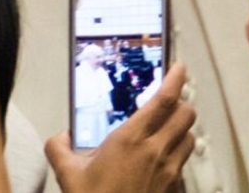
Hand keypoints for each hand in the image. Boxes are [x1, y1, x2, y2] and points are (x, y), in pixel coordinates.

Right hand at [45, 64, 193, 192]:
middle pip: (186, 114)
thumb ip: (58, 148)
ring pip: (189, 138)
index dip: (176, 79)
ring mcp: (168, 171)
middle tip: (169, 101)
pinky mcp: (173, 188)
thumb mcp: (67, 174)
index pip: (164, 100)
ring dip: (182, 130)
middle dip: (182, 104)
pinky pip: (184, 164)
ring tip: (167, 129)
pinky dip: (178, 155)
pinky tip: (162, 160)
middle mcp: (155, 151)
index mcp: (130, 139)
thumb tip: (59, 137)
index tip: (179, 66)